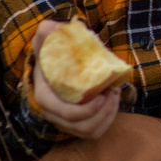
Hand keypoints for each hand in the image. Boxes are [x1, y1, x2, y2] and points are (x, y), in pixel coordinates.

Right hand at [27, 20, 122, 139]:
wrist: (58, 59)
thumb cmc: (54, 48)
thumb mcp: (49, 36)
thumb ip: (50, 31)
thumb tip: (52, 29)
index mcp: (45, 96)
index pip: (66, 114)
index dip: (87, 110)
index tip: (103, 95)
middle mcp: (53, 114)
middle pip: (81, 126)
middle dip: (103, 112)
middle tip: (113, 92)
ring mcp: (65, 121)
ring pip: (90, 131)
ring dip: (108, 116)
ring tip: (115, 95)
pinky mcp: (77, 123)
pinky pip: (95, 131)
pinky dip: (108, 120)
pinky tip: (113, 102)